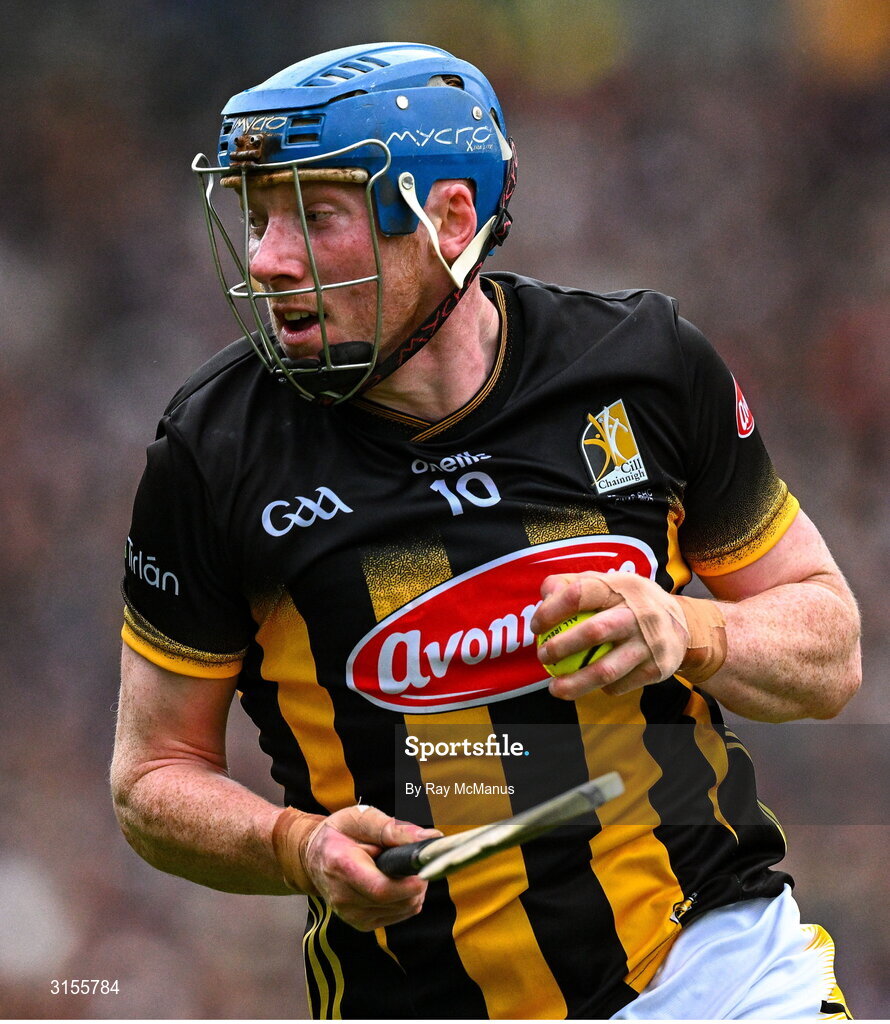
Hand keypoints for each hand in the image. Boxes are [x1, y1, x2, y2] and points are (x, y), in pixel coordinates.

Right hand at [282, 805, 441, 930]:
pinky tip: (396, 881)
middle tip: (418, 861)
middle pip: (396, 901)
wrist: (314, 857)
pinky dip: (405, 898)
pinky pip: (399, 915)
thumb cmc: (340, 833)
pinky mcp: (361, 924)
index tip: (426, 869)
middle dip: (417, 882)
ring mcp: (351, 915)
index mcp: (342, 867)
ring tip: (402, 868)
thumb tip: (430, 838)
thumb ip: (394, 829)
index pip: (381, 888)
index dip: (409, 884)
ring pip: (402, 910)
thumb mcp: (361, 818)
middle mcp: (343, 898)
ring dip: (413, 890)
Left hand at [531, 571, 689, 699]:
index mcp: (622, 587)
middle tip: (542, 656)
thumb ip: (572, 583)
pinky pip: (620, 684)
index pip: (580, 593)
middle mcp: (639, 614)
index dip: (552, 610)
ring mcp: (649, 643)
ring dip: (575, 683)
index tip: (537, 626)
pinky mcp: (657, 669)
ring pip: (606, 669)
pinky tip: (588, 685)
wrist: (684, 624)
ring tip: (554, 688)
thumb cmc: (630, 602)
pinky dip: (600, 687)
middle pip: (594, 632)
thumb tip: (545, 596)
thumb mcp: (608, 582)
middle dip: (561, 647)